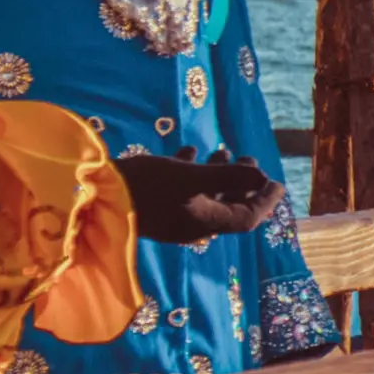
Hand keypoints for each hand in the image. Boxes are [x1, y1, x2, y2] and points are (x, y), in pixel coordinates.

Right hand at [115, 153, 283, 246]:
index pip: (247, 218)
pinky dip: (190, 170)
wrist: (94, 196)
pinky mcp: (153, 204)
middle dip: (243, 183)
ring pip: (204, 195)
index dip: (265, 201)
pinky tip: (189, 151)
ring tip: (223, 150)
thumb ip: (228, 178)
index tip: (279, 183)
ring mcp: (172, 215)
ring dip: (218, 175)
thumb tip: (262, 177)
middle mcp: (192, 222)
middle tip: (250, 159)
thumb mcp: (191, 178)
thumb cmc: (147, 186)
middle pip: (228, 206)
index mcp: (205, 222)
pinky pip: (180, 188)